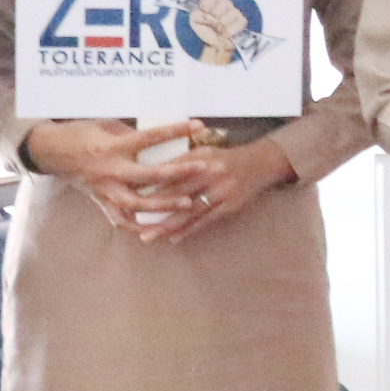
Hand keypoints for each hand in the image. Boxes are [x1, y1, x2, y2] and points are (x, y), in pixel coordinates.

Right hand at [28, 117, 195, 224]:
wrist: (50, 152)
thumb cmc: (79, 133)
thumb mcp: (105, 125)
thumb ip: (131, 133)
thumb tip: (159, 138)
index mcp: (112, 146)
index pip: (150, 138)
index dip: (175, 131)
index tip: (198, 126)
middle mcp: (110, 170)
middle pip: (149, 175)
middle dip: (178, 172)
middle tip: (203, 168)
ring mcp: (105, 189)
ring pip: (138, 204)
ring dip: (164, 205)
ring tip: (188, 204)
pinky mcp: (100, 202)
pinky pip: (121, 220)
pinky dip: (139, 226)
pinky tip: (157, 230)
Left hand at [137, 135, 296, 244]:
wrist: (261, 162)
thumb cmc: (225, 158)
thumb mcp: (204, 153)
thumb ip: (181, 162)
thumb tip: (150, 174)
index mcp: (199, 157)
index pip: (169, 173)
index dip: (148, 185)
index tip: (128, 196)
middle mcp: (210, 173)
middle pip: (175, 194)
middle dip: (153, 209)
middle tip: (132, 221)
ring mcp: (221, 191)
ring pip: (188, 212)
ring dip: (167, 225)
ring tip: (149, 236)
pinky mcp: (231, 205)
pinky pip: (205, 221)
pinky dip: (189, 230)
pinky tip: (174, 238)